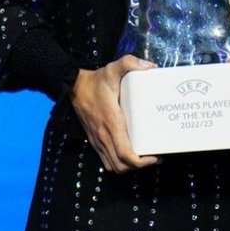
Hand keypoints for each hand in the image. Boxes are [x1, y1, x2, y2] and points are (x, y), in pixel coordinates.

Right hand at [69, 57, 159, 172]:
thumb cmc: (96, 81)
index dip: (142, 162)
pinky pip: (106, 161)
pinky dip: (118, 163)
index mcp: (111, 123)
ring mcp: (97, 140)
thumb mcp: (112, 69)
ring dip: (128, 167)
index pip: (125, 154)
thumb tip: (150, 66)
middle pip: (121, 166)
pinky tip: (127, 154)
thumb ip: (130, 63)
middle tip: (153, 157)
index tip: (155, 156)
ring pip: (113, 166)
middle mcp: (104, 136)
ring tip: (142, 158)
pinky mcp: (94, 140)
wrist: (73, 86)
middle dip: (139, 167)